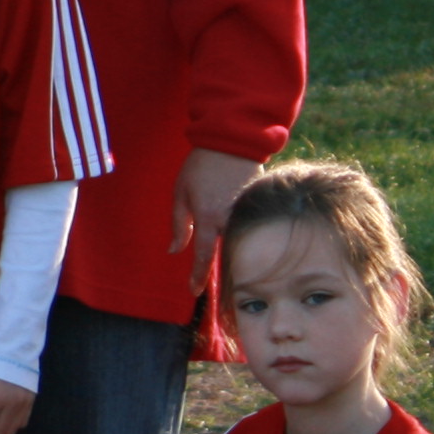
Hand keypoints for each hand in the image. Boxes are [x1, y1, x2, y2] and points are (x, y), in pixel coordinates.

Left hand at [174, 149, 265, 290]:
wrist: (232, 141)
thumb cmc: (200, 167)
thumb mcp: (180, 193)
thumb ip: (179, 225)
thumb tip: (175, 250)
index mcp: (209, 217)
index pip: (204, 256)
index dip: (199, 276)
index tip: (194, 291)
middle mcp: (230, 219)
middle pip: (225, 253)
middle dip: (217, 267)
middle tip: (206, 278)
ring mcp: (247, 213)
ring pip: (238, 241)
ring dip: (231, 251)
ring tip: (228, 259)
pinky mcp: (257, 207)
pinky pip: (248, 228)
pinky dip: (242, 235)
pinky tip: (242, 237)